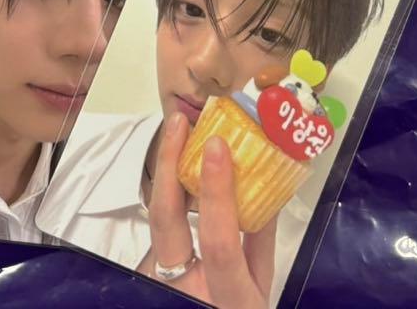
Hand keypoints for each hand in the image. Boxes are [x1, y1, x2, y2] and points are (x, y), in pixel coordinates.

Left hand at [143, 113, 275, 307]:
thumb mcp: (262, 288)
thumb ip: (262, 242)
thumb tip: (268, 186)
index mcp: (227, 299)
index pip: (218, 241)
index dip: (216, 192)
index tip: (216, 146)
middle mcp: (184, 289)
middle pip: (164, 220)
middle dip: (169, 165)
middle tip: (179, 124)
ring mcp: (160, 280)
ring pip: (155, 217)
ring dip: (165, 172)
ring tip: (176, 134)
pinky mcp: (148, 271)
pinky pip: (156, 224)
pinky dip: (166, 191)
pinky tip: (175, 165)